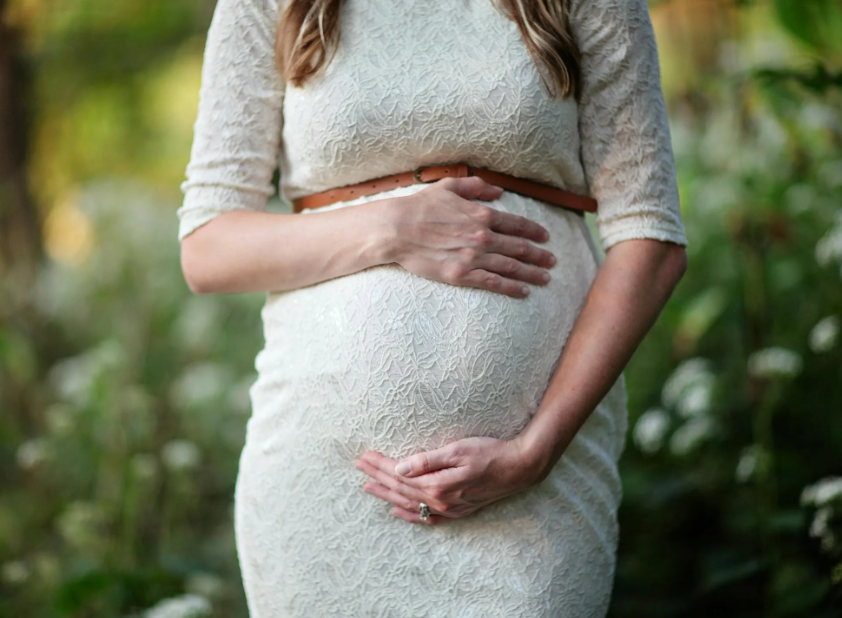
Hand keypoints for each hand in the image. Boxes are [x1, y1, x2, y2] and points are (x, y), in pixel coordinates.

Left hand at [354, 436, 542, 524]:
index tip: (364, 456)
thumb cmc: (490, 453)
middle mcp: (440, 501)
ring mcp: (448, 508)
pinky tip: (397, 511)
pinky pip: (426, 517)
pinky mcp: (457, 510)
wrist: (518, 468)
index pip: (400, 474)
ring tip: (368, 487)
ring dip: (387, 494)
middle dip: (377, 477)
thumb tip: (400, 467)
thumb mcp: (458, 450)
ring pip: (409, 502)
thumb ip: (427, 460)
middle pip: (400, 488)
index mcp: (437, 484)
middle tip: (359, 467)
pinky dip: (409, 514)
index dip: (380, 465)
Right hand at [382, 176, 557, 298]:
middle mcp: (483, 237)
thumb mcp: (448, 187)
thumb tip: (498, 191)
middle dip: (540, 255)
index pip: (516, 225)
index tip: (546, 238)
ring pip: (511, 267)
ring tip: (546, 278)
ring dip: (532, 273)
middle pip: (520, 248)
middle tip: (553, 261)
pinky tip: (524, 291)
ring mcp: (474, 257)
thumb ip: (476, 187)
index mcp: (481, 215)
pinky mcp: (462, 275)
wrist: (397, 229)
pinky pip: (493, 283)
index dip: (534, 232)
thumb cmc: (419, 207)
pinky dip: (512, 287)